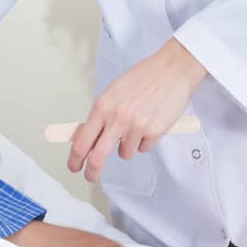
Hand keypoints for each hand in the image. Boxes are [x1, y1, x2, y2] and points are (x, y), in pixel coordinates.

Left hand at [70, 37, 207, 182]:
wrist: (172, 70)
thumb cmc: (143, 78)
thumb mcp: (113, 92)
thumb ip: (102, 115)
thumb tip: (89, 138)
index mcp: (103, 106)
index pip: (82, 140)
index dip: (75, 158)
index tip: (74, 166)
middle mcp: (117, 118)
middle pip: (98, 156)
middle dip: (92, 171)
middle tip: (91, 176)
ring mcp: (136, 127)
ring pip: (125, 153)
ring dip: (128, 145)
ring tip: (137, 125)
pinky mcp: (154, 132)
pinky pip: (143, 148)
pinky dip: (145, 141)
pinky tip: (150, 122)